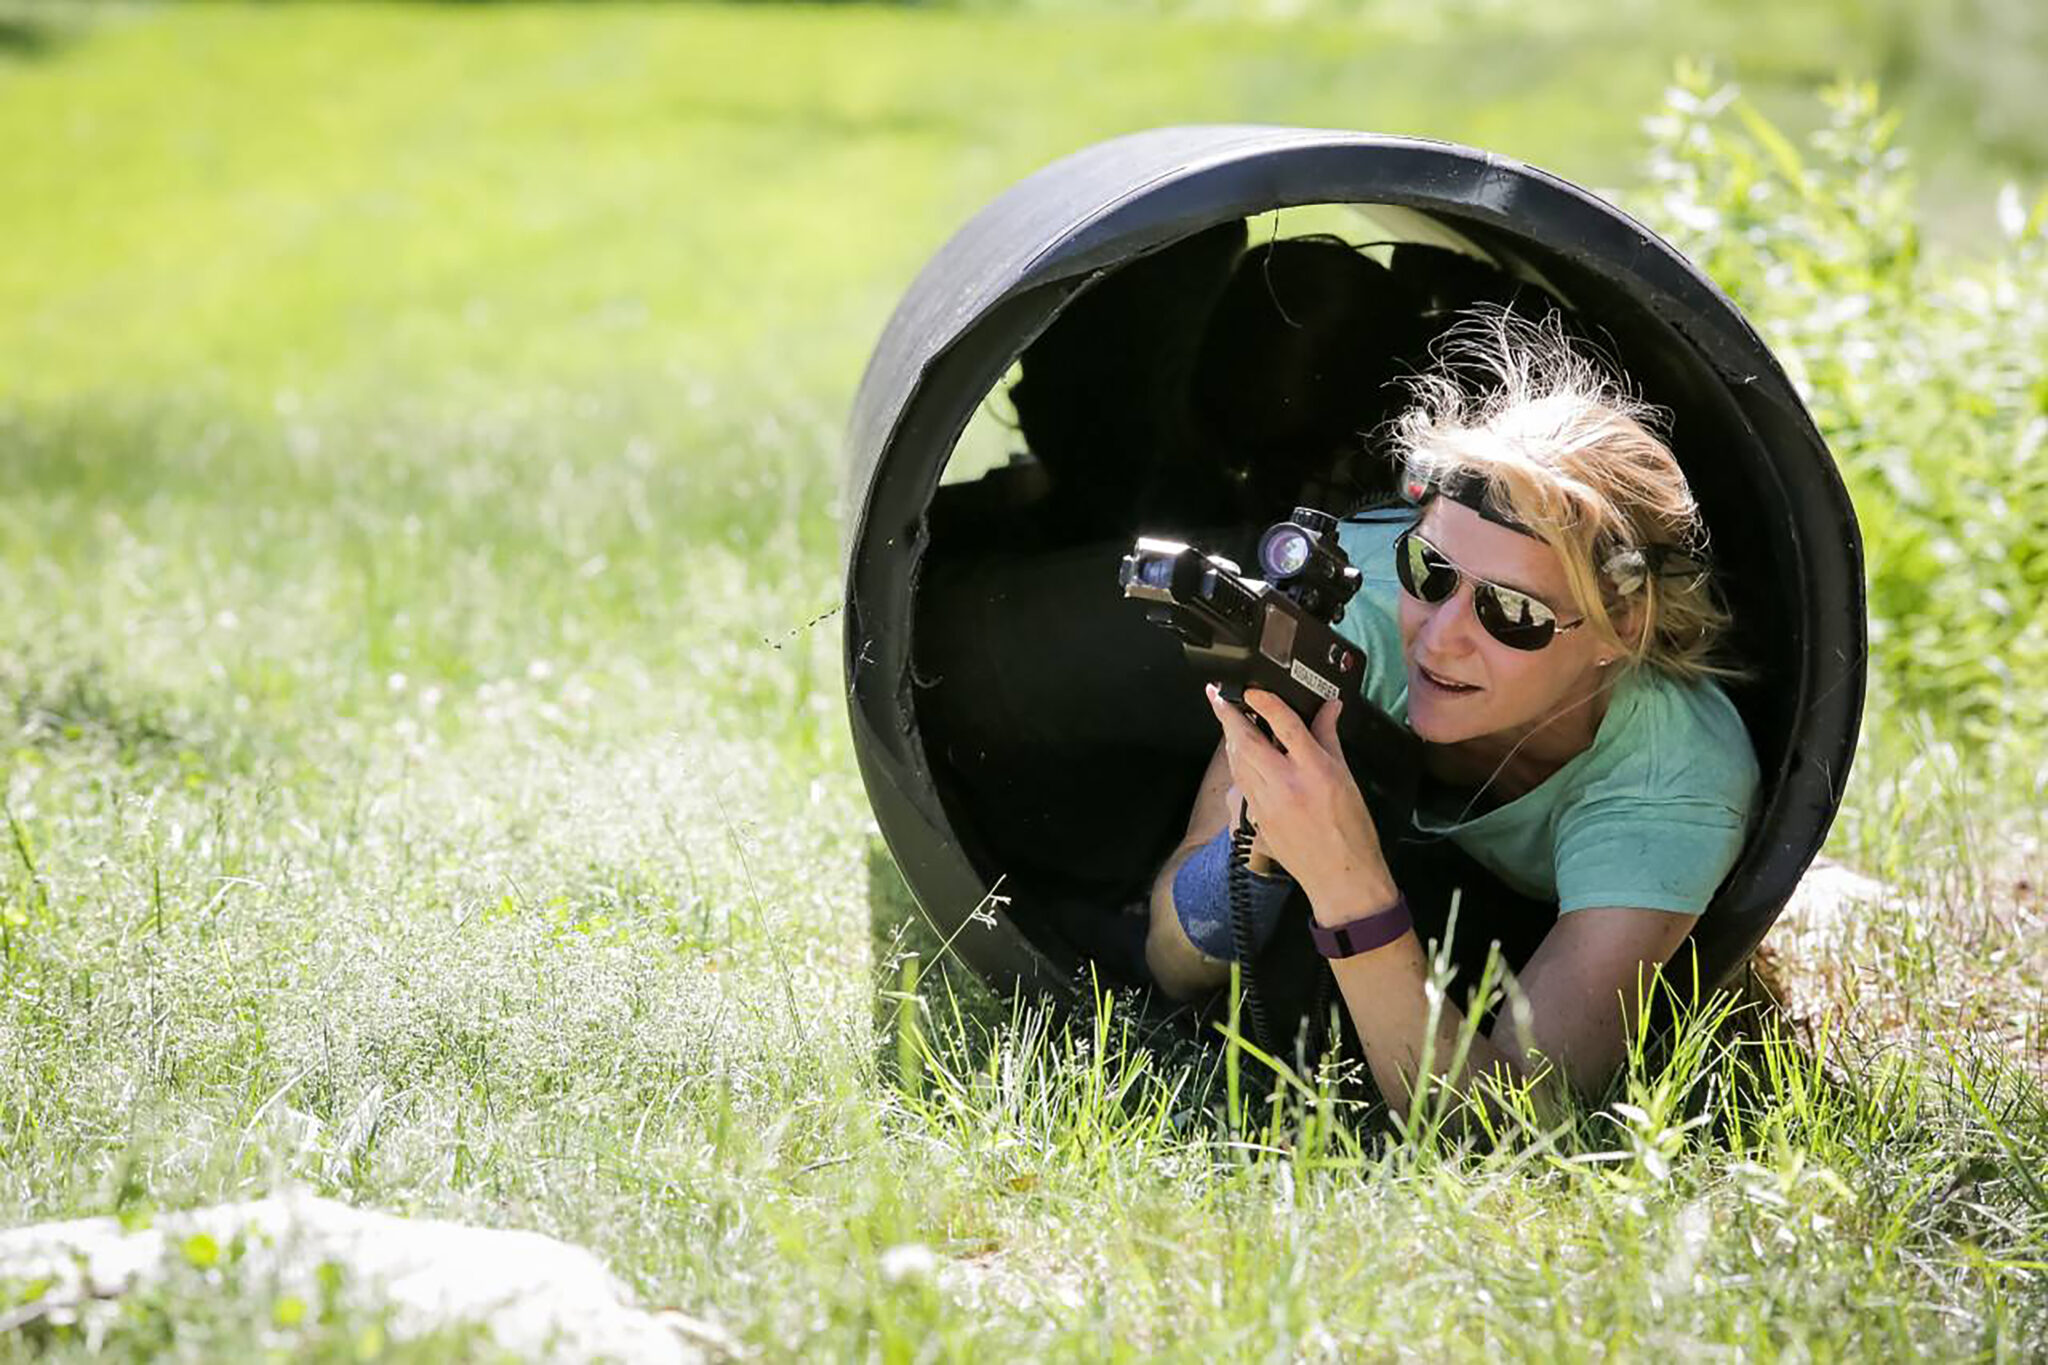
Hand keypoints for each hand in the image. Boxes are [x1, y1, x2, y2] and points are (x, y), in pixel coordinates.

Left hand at [1206, 684, 1395, 918]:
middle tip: (1218, 696)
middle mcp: (1287, 784)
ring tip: (1227, 719)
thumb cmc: (1351, 829)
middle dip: (1228, 717)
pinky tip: (1239, 754)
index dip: (1264, 702)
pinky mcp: (1257, 818)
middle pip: (1247, 742)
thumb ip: (1330, 737)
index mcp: (1315, 770)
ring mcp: (1268, 803)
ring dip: (1229, 739)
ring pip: (1238, 762)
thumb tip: (1329, 707)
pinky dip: (1238, 764)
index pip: (1285, 725)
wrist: (1341, 876)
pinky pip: (1242, 783)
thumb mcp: (1346, 777)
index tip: (1251, 689)